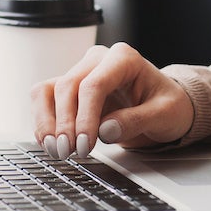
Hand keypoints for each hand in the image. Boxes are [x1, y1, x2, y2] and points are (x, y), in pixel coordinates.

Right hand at [30, 43, 193, 158]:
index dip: (85, 117)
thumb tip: (105, 131)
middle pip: (68, 86)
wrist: (164, 106)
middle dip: (65, 123)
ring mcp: (81, 72)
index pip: (94, 84)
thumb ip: (136, 120)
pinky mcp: (71, 90)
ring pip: (49, 90)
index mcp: (123, 58)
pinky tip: (50, 143)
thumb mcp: (165, 114)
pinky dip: (43, 122)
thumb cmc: (168, 105)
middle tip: (69, 153)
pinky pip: (46, 100)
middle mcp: (97, 60)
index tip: (85, 145)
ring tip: (56, 150)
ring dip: (47, 122)